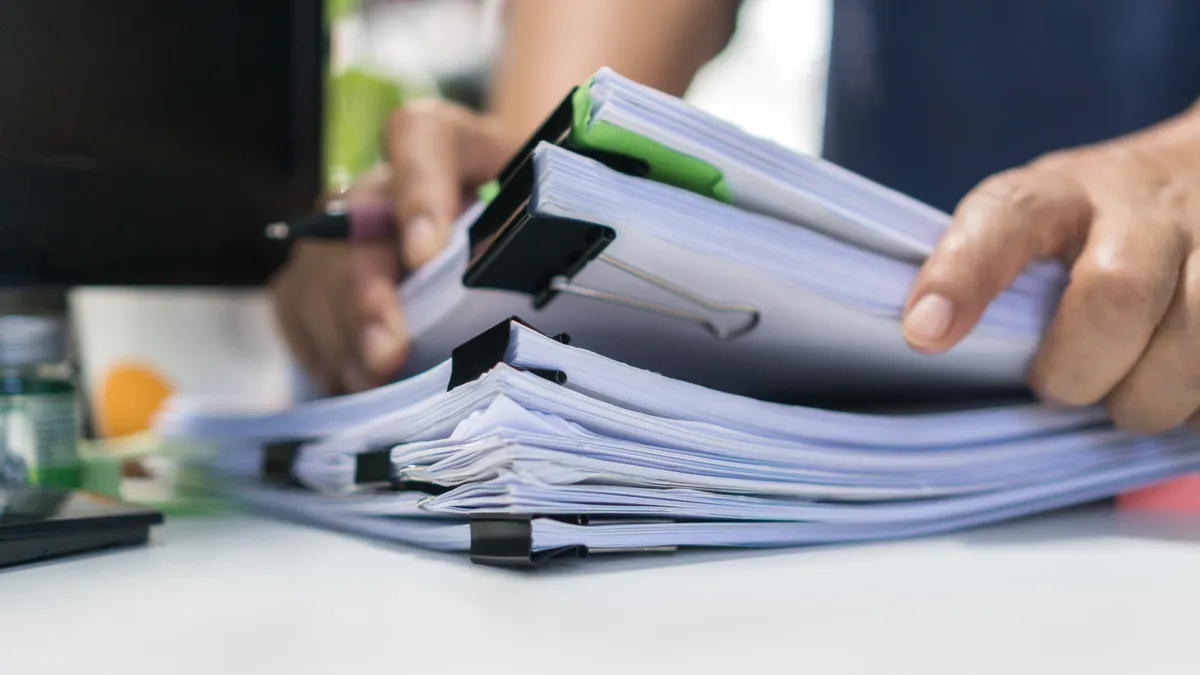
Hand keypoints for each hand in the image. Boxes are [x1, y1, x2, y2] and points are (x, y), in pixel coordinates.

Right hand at [270, 101, 519, 394]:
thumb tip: (535, 277)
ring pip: (320, 272)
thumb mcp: (541, 209)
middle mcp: (381, 177)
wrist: (482, 221)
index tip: (424, 254)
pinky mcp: (312, 263)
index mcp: (444, 140)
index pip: (419, 137)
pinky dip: (319, 348)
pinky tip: (347, 381)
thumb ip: (540, 223)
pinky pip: (296, 303)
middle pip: (358, 227)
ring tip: (370, 383)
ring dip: (342, 334)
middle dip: (368, 297)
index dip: (418, 194)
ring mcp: (338, 221)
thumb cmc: (517, 218)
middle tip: (385, 353)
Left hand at [903, 107, 1199, 432]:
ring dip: (1153, 397)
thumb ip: (996, 270)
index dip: (964, 274)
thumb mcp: (1042, 221)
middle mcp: (1146, 207)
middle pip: (1117, 293)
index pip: (1007, 217)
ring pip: (1196, 340)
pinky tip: (1185, 396)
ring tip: (1130, 401)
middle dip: (1080, 368)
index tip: (925, 334)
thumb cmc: (1099, 223)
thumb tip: (931, 336)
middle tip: (1059, 388)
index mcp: (1063, 192)